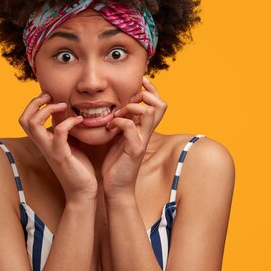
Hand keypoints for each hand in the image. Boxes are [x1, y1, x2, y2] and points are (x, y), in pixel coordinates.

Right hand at [19, 92, 97, 201]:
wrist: (82, 190)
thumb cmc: (78, 167)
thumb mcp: (69, 143)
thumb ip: (65, 129)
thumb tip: (70, 112)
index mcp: (42, 141)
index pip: (25, 119)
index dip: (33, 104)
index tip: (50, 97)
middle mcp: (42, 145)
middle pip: (23, 119)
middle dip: (35, 103)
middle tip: (51, 97)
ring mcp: (50, 150)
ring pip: (33, 124)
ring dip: (47, 109)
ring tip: (64, 106)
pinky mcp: (61, 155)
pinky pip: (58, 133)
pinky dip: (68, 122)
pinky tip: (80, 120)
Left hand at [101, 77, 167, 197]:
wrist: (116, 187)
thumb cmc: (117, 163)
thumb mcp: (120, 138)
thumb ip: (123, 123)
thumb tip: (117, 107)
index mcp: (144, 129)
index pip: (158, 104)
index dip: (152, 90)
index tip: (140, 82)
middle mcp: (147, 133)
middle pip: (161, 105)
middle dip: (146, 95)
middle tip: (130, 100)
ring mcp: (142, 141)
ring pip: (149, 113)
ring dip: (131, 108)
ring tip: (118, 114)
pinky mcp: (134, 150)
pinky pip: (130, 127)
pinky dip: (118, 122)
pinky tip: (109, 127)